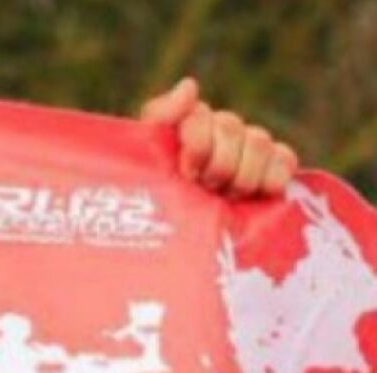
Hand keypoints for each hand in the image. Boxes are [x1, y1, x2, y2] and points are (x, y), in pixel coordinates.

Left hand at [140, 77, 299, 199]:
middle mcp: (223, 131)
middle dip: (217, 164)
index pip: (202, 116)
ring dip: (242, 175)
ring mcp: (250, 150)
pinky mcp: (273, 170)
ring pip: (259, 143)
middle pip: (232, 128)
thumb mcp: (146, 155)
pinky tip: (265, 189)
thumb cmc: (157, 191)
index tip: (187, 172)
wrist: (170, 229)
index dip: (198, 144)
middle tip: (206, 187)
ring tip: (227, 196)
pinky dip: (276, 173)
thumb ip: (162, 114)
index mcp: (192, 122)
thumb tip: (190, 85)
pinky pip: (285, 159)